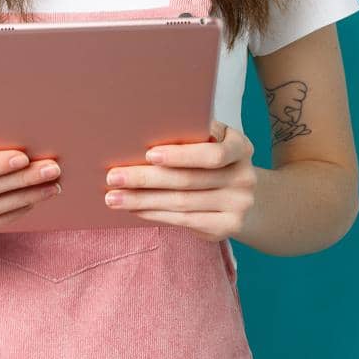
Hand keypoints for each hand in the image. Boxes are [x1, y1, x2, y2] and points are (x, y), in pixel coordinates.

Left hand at [102, 120, 255, 241]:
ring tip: (114, 197)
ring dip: (143, 201)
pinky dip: (155, 214)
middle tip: (113, 177)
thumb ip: (191, 134)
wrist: (241, 194)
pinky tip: (135, 209)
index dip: (180, 155)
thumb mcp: (212, 139)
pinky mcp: (227, 227)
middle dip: (146, 179)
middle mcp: (245, 177)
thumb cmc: (214, 158)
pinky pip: (184, 221)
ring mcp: (238, 205)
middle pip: (188, 180)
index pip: (212, 154)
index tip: (148, 154)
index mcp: (241, 147)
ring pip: (181, 203)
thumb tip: (142, 131)